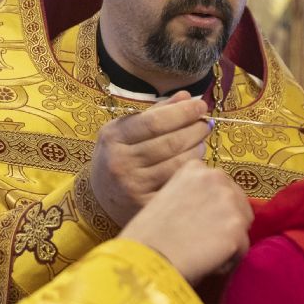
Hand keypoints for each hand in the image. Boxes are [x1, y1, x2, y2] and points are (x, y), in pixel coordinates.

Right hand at [89, 92, 211, 224]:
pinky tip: (193, 164)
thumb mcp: (124, 129)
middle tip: (205, 123)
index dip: (183, 112)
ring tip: (200, 143)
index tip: (201, 105)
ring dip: (197, 150)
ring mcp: (133, 187)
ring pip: (179, 164)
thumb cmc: (117, 156)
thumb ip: (155, 113)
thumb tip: (186, 97)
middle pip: (171, 142)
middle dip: (195, 129)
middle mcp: (120, 162)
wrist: (98, 197)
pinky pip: (178, 184)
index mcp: (113, 137)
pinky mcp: (145, 206)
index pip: (155, 122)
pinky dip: (191, 172)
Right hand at [119, 161, 251, 282]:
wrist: (144, 258)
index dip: (213, 209)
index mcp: (195, 168)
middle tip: (202, 241)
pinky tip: (206, 262)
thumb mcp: (168, 197)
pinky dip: (229, 260)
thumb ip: (194, 195)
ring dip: (228, 242)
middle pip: (238, 204)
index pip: (221, 188)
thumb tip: (213, 210)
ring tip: (202, 252)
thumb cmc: (148, 235)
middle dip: (226, 223)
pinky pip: (242, 249)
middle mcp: (216, 177)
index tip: (197, 224)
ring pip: (242, 227)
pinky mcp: (237, 227)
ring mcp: (229, 202)